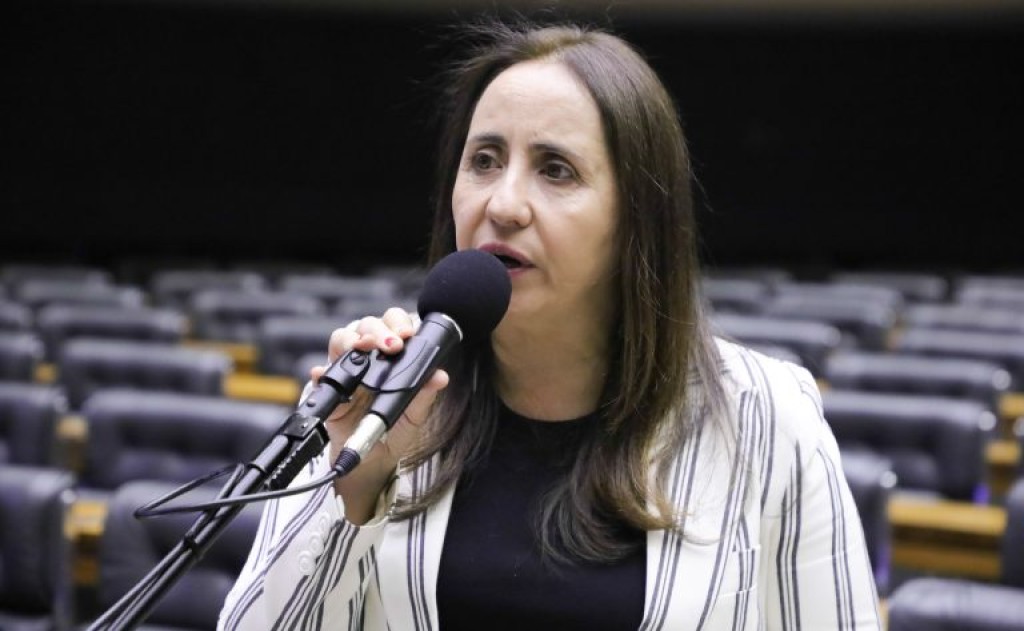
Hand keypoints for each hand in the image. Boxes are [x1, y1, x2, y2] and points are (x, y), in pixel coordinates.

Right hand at [311, 307, 448, 523]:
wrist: (374, 462)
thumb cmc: (395, 432)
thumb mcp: (415, 414)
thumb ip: (426, 393)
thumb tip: (440, 376)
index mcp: (392, 358)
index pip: (393, 325)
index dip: (398, 322)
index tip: (407, 335)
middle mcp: (369, 358)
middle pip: (367, 326)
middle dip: (378, 330)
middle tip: (390, 344)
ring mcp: (348, 371)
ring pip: (342, 339)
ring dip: (351, 339)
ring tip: (361, 347)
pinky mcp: (330, 390)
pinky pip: (321, 375)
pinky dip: (321, 372)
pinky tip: (323, 373)